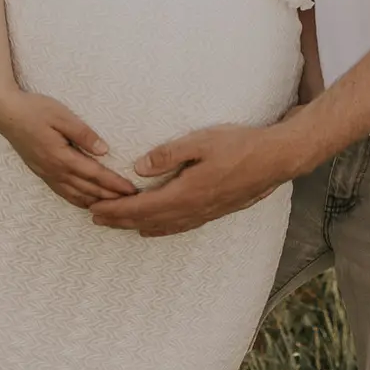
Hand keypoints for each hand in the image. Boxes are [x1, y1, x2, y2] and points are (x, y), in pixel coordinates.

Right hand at [0, 90, 137, 208]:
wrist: (6, 114)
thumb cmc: (35, 110)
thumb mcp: (62, 116)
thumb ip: (83, 134)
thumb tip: (104, 150)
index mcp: (62, 157)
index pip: (95, 174)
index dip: (114, 183)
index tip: (131, 189)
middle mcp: (55, 170)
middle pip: (88, 189)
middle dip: (111, 197)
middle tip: (131, 202)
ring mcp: (47, 174)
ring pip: (76, 195)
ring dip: (96, 202)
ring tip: (115, 207)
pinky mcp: (42, 174)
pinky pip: (63, 193)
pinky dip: (78, 201)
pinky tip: (87, 203)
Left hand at [90, 124, 295, 236]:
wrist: (276, 159)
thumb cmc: (240, 145)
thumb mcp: (201, 141)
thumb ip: (168, 154)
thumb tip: (138, 167)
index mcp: (186, 192)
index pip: (141, 207)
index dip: (116, 210)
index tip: (94, 210)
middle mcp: (193, 209)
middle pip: (148, 220)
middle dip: (119, 221)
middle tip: (95, 219)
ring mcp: (205, 213)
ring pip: (164, 226)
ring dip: (137, 226)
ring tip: (119, 225)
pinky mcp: (214, 211)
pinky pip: (180, 226)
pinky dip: (161, 228)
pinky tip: (155, 228)